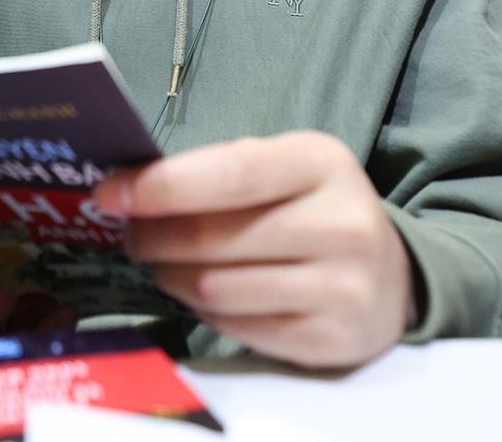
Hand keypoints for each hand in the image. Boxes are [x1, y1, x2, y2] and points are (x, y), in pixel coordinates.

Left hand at [94, 130, 416, 368]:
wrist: (391, 276)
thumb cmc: (315, 209)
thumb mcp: (286, 168)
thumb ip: (220, 171)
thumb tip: (131, 186)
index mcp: (323, 163)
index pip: (230, 174)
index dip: (162, 186)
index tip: (110, 193)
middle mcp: (341, 224)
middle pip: (213, 239)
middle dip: (153, 236)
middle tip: (130, 233)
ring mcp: (341, 287)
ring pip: (216, 288)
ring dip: (171, 276)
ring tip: (162, 262)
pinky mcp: (329, 339)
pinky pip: (235, 326)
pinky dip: (203, 309)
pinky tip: (199, 290)